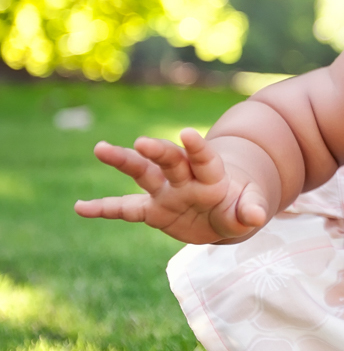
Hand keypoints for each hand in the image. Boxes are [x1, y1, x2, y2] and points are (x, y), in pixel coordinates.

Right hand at [75, 128, 270, 243]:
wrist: (224, 214)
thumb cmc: (239, 206)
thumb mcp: (249, 209)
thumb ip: (251, 209)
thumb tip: (256, 216)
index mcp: (213, 176)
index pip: (205, 159)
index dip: (197, 148)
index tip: (187, 133)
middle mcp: (186, 179)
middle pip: (171, 161)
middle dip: (158, 151)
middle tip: (142, 143)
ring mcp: (166, 193)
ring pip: (144, 174)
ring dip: (124, 161)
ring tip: (101, 148)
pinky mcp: (153, 210)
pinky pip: (126, 209)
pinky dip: (104, 209)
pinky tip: (80, 207)